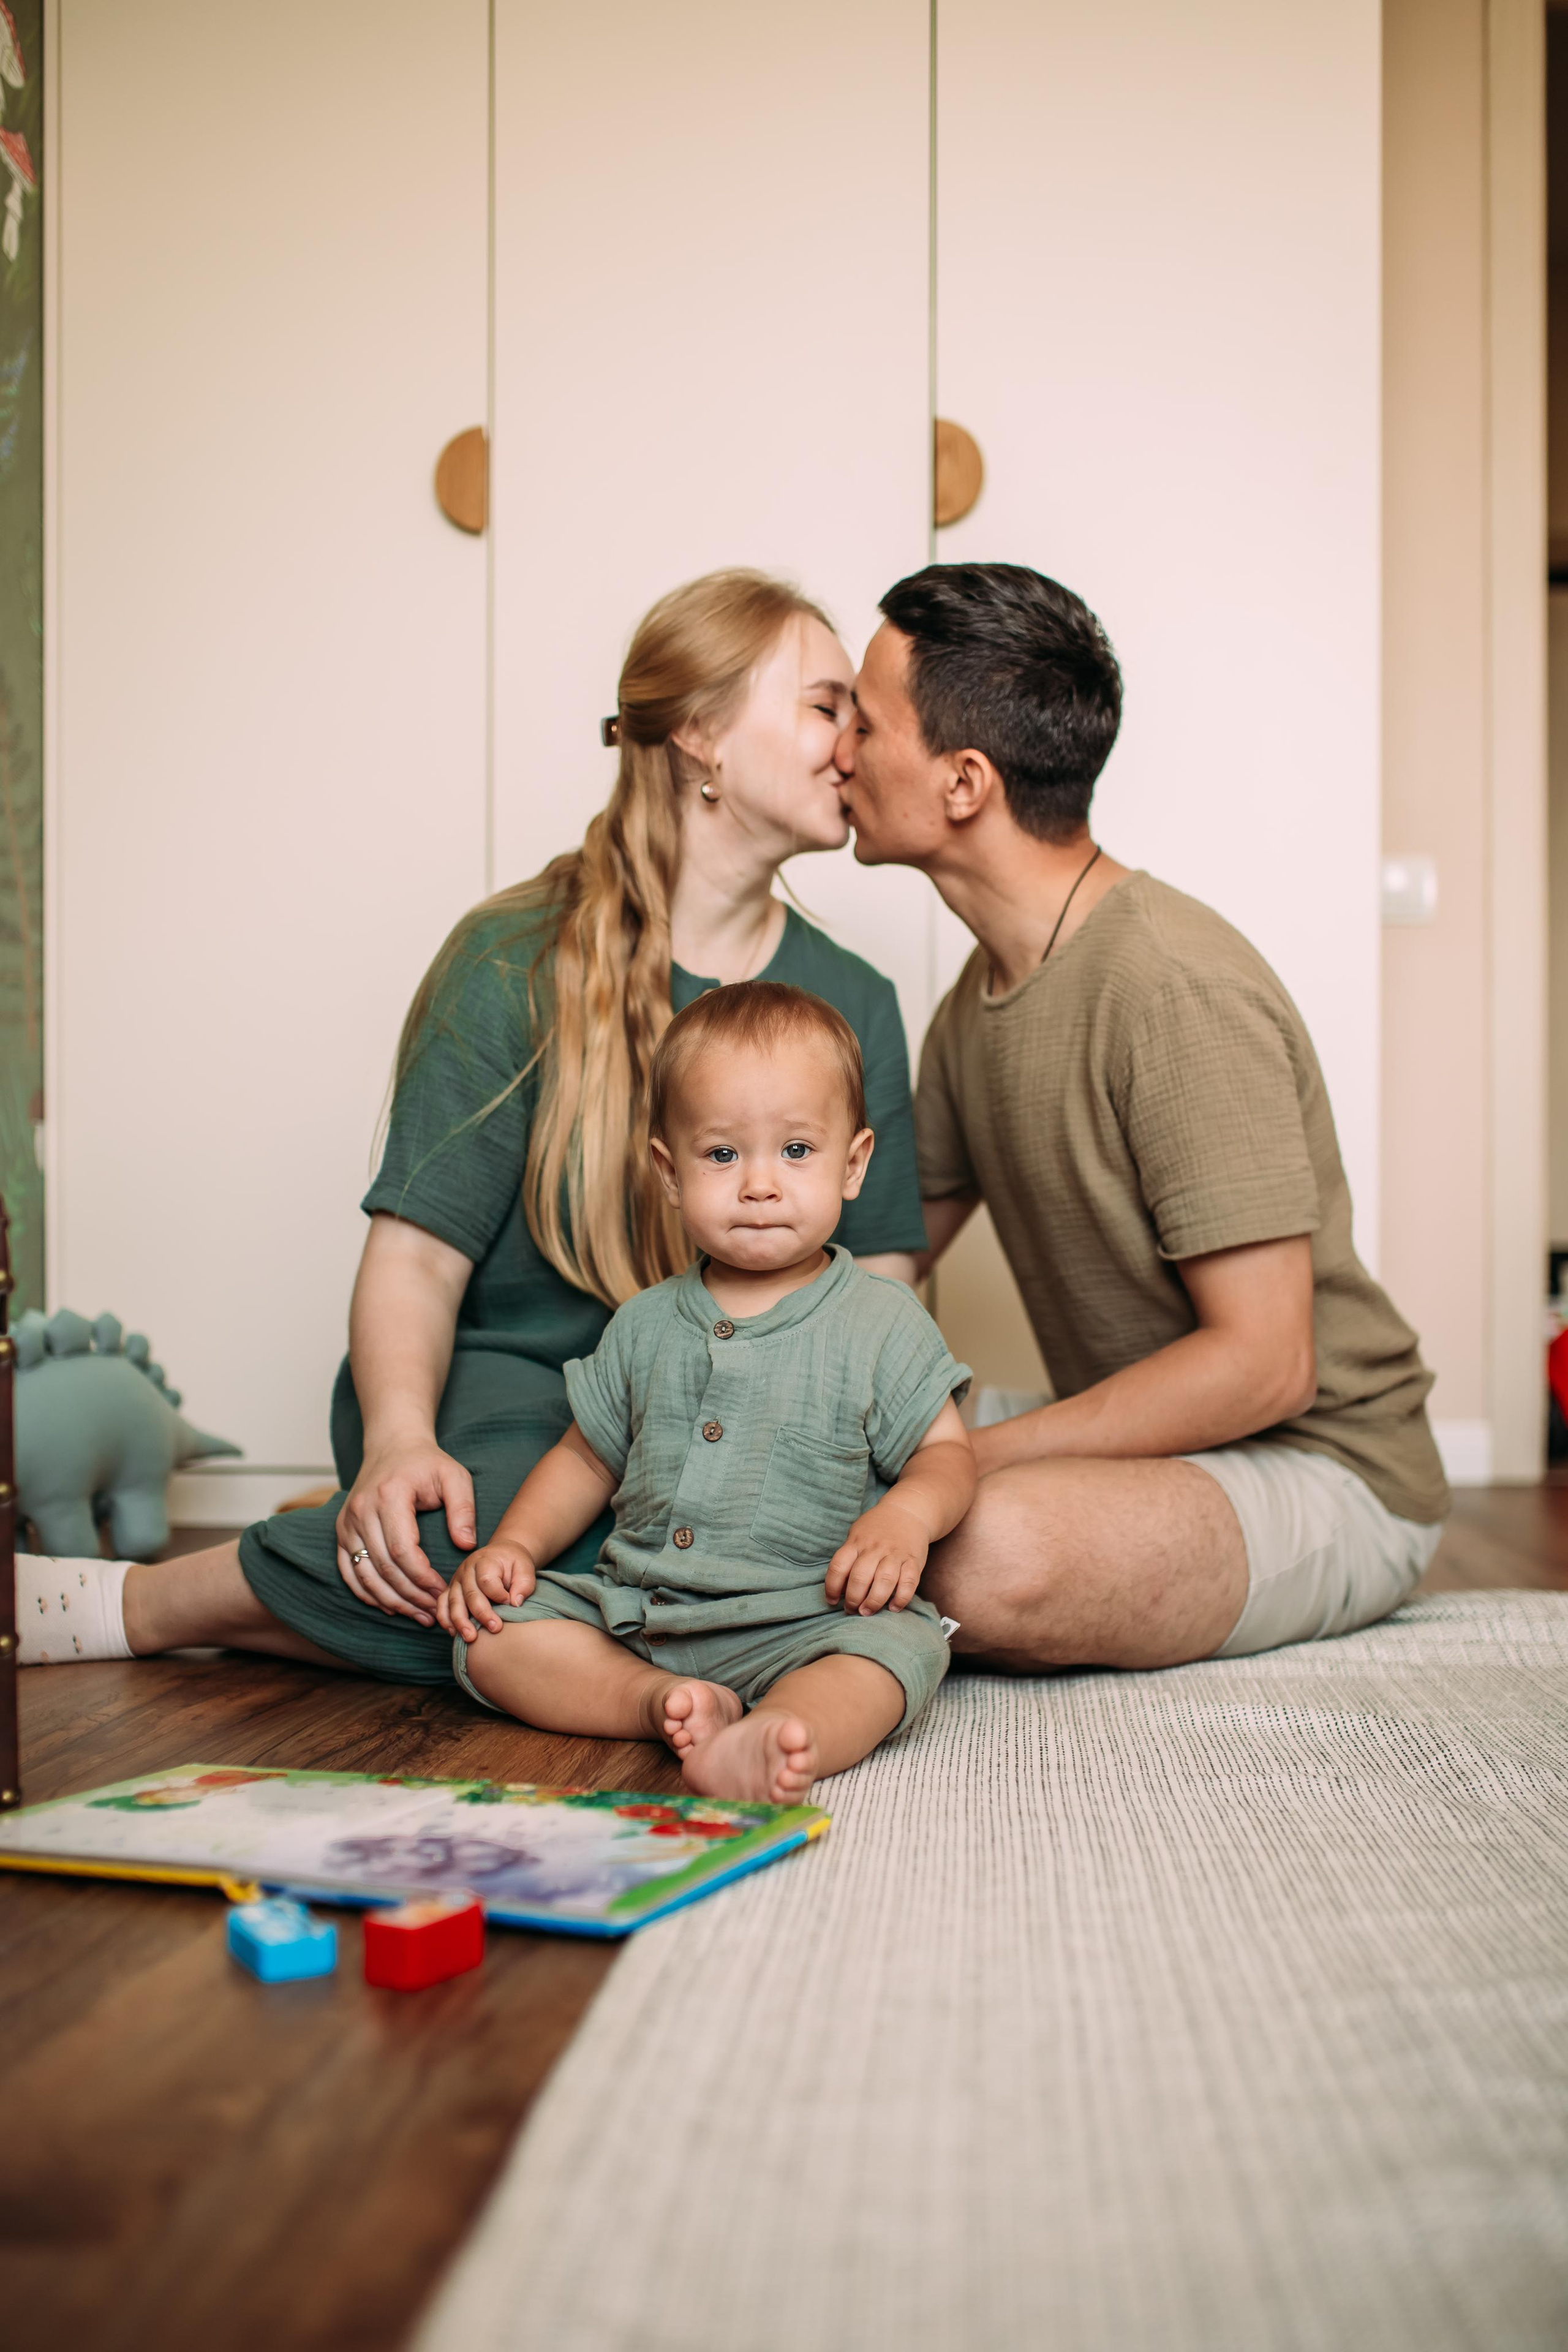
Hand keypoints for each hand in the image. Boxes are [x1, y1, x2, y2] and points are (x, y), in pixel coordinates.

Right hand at [336, 1434, 476, 1622]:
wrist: (393, 1446)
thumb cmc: (427, 1463)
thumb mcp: (455, 1477)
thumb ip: (464, 1509)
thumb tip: (466, 1545)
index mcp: (390, 1496)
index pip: (403, 1550)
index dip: (422, 1578)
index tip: (443, 1590)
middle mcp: (362, 1510)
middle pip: (383, 1567)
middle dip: (411, 1595)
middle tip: (435, 1611)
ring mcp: (348, 1522)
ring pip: (364, 1574)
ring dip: (391, 1601)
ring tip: (418, 1615)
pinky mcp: (342, 1531)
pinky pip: (348, 1570)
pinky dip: (367, 1593)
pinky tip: (390, 1606)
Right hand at [437, 1542, 536, 1642]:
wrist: (501, 1555)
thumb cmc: (513, 1564)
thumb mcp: (525, 1568)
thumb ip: (523, 1584)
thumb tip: (515, 1603)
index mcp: (485, 1561)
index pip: (487, 1581)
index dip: (498, 1595)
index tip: (510, 1603)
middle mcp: (466, 1570)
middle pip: (470, 1594)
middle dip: (482, 1614)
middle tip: (495, 1628)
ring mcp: (456, 1581)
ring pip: (453, 1602)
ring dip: (460, 1622)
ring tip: (470, 1638)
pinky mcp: (451, 1590)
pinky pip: (442, 1605)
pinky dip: (445, 1620)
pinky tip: (454, 1633)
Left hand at [825, 1500, 928, 1614]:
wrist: (908, 1511)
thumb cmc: (877, 1528)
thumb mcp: (857, 1535)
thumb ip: (849, 1558)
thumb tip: (839, 1588)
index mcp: (857, 1542)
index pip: (839, 1566)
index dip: (832, 1587)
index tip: (832, 1601)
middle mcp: (875, 1548)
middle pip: (860, 1577)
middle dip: (853, 1599)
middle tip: (851, 1610)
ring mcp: (896, 1554)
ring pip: (884, 1581)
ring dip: (874, 1602)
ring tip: (867, 1612)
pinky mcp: (914, 1561)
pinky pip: (909, 1583)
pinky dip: (901, 1598)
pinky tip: (893, 1607)